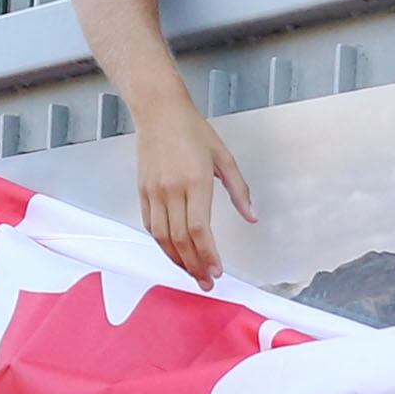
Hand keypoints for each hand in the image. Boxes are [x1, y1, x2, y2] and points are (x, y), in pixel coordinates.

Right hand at [135, 103, 255, 284]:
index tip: (217, 271)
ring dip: (178, 259)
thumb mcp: (224, 157)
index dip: (207, 255)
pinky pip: (151, 225)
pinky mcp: (142, 191)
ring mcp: (154, 191)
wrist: (159, 111)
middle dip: (195, 265)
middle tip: (207, 282)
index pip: (199, 229)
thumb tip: (252, 216)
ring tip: (192, 272)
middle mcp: (172, 189)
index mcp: (195, 181)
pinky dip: (162, 244)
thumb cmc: (192, 130)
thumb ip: (239, 190)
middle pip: (181, 239)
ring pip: (163, 237)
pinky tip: (174, 253)